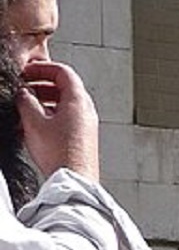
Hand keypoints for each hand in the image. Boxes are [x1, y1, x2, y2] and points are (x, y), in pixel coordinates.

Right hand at [18, 61, 98, 180]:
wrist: (74, 181)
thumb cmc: (59, 154)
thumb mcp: (34, 122)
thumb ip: (25, 102)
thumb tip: (23, 94)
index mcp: (78, 101)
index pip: (63, 72)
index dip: (42, 68)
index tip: (26, 72)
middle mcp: (86, 111)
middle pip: (63, 88)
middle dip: (39, 87)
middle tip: (22, 90)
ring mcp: (86, 125)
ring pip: (61, 106)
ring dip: (41, 104)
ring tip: (22, 111)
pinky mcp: (82, 139)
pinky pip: (64, 121)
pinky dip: (48, 118)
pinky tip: (30, 129)